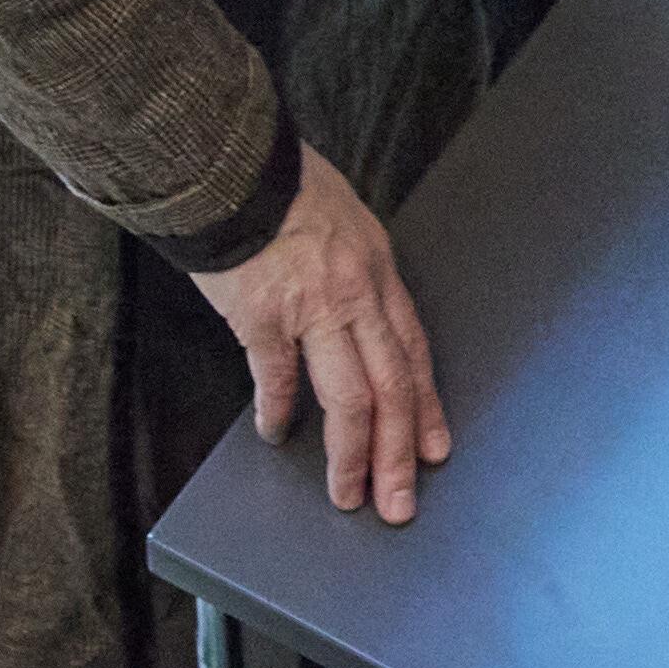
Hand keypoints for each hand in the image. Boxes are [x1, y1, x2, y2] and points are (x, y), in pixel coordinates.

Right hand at [190, 142, 451, 522]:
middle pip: (391, 387)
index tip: (433, 449)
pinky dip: (279, 414)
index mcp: (380, 272)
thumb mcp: (348, 223)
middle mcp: (357, 295)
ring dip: (351, 454)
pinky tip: (278, 436)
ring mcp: (313, 309)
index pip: (413, 352)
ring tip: (348, 494)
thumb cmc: (286, 189)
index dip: (425, 406)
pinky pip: (279, 379)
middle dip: (398, 452)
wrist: (234, 166)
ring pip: (348, 398)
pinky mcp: (263, 318)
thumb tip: (357, 324)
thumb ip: (357, 275)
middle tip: (400, 501)